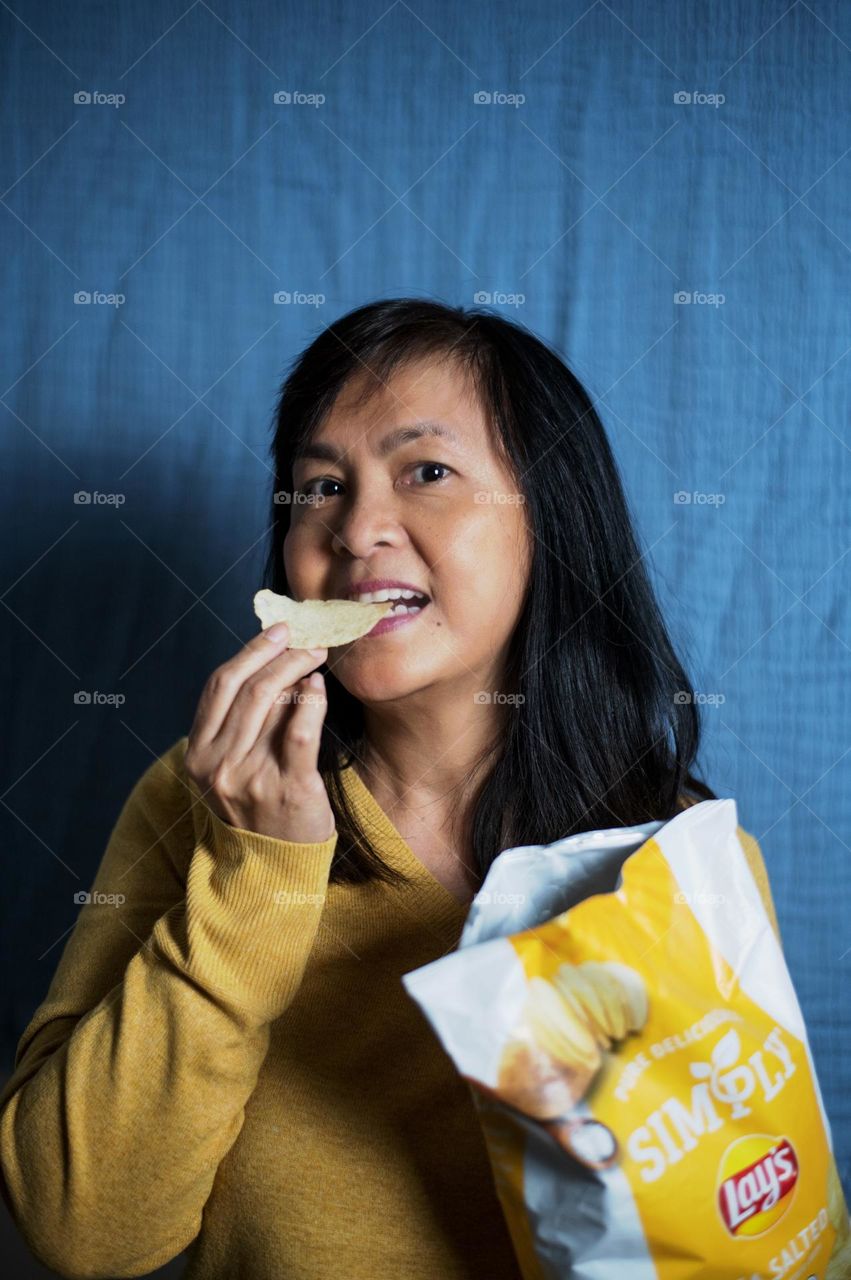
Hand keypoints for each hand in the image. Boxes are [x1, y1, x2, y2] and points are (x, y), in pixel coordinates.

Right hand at [185, 623, 334, 842]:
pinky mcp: (289, 789)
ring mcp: (251, 778)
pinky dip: (311, 701)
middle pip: (247, 688)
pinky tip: (318, 687)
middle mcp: (218, 765)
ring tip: (316, 657)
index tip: (275, 632)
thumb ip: (240, 724)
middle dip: (279, 654)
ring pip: (271, 703)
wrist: (275, 869)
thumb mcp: (231, 767)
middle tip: (305, 639)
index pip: (219, 686)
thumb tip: (269, 663)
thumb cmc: (258, 808)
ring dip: (297, 670)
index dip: (249, 652)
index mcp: (198, 755)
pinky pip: (300, 731)